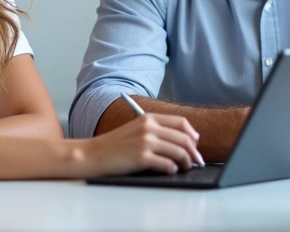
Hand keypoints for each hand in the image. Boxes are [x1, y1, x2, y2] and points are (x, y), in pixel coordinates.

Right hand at [82, 113, 201, 176]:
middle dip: (194, 151)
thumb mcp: (135, 129)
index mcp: (148, 118)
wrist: (93, 154)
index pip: (180, 122)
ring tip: (186, 167)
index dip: (192, 134)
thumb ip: (155, 131)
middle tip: (196, 161)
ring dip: (187, 161)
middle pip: (183, 138)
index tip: (196, 144)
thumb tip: (180, 142)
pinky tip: (171, 171)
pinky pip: (168, 164)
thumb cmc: (114, 145)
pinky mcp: (142, 158)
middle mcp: (148, 127)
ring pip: (179, 151)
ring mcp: (145, 142)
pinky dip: (173, 169)